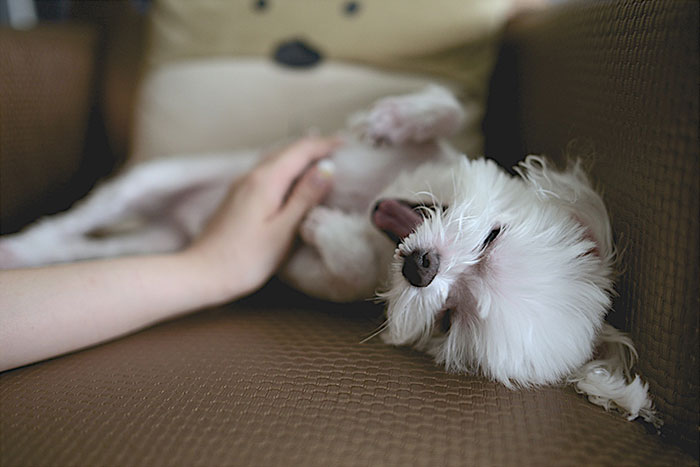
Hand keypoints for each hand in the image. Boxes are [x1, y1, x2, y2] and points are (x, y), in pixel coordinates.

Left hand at [184, 137, 338, 300]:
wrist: (202, 273)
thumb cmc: (246, 259)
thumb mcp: (283, 231)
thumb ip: (305, 197)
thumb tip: (327, 168)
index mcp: (266, 181)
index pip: (300, 150)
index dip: (325, 144)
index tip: (348, 144)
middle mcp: (252, 175)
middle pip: (287, 150)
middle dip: (314, 146)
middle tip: (340, 149)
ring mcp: (241, 185)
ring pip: (275, 159)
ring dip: (299, 155)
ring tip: (322, 159)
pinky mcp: (237, 197)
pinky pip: (267, 171)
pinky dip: (286, 167)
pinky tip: (293, 178)